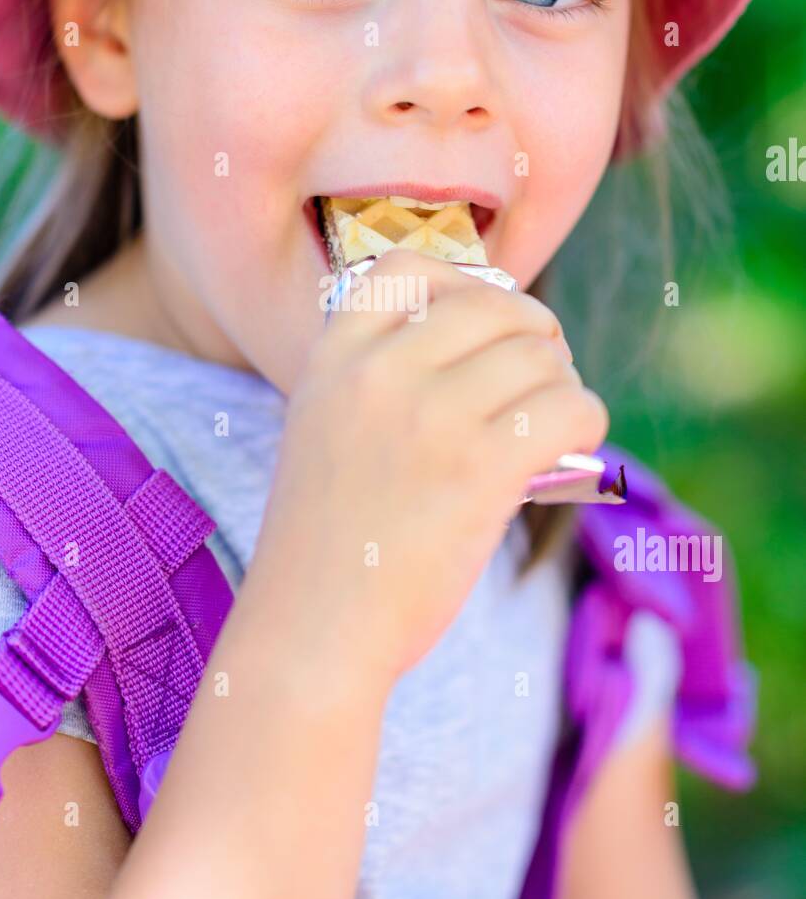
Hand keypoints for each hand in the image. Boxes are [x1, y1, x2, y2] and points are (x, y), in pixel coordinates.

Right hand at [245, 250, 608, 688]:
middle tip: (542, 376)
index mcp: (333, 357)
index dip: (464, 287)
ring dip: (562, 385)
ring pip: (541, 355)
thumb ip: (381, 375)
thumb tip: (501, 337)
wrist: (312, 632)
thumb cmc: (328, 541)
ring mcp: (430, 417)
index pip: (408, 266)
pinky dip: (586, 423)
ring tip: (550, 424)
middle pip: (495, 305)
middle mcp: (380, 372)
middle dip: (535, 335)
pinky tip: (570, 452)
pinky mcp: (480, 469)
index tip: (486, 329)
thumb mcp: (323, 429)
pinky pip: (572, 406)